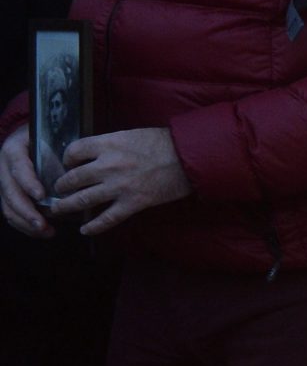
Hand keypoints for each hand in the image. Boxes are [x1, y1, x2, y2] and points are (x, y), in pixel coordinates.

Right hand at [0, 126, 49, 236]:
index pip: (18, 168)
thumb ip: (59, 152)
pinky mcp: (6, 193)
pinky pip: (10, 211)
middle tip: (43, 224)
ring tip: (46, 232)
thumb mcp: (49, 138)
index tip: (41, 196)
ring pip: (7, 205)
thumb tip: (79, 171)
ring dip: (25, 222)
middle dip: (26, 211)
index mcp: (13, 150)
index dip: (28, 183)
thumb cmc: (43, 138)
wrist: (27, 136)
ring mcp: (2, 181)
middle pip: (10, 192)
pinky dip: (23, 224)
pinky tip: (40, 232)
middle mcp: (3, 167)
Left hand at [48, 127, 190, 234]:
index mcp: (108, 145)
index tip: (68, 164)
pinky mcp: (133, 203)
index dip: (66, 159)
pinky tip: (85, 230)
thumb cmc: (163, 143)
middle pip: (72, 178)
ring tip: (60, 209)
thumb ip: (110, 145)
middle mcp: (108, 166)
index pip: (72, 151)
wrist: (190, 158)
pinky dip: (93, 227)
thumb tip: (94, 156)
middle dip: (61, 186)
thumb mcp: (130, 135)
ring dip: (67, 206)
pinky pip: (107, 219)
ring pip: (82, 200)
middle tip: (59, 190)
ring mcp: (119, 187)